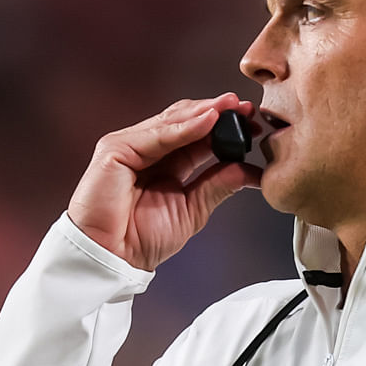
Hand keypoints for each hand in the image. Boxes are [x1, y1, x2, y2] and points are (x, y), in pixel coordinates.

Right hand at [66, 93, 260, 270]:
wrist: (112, 258)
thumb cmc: (141, 239)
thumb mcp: (192, 208)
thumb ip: (218, 184)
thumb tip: (252, 172)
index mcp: (164, 163)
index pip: (197, 135)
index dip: (224, 126)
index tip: (254, 123)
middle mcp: (146, 149)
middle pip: (185, 121)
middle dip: (218, 112)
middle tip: (248, 109)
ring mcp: (129, 146)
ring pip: (172, 121)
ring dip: (205, 112)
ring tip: (233, 107)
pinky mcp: (115, 149)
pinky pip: (156, 135)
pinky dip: (184, 127)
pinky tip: (209, 120)